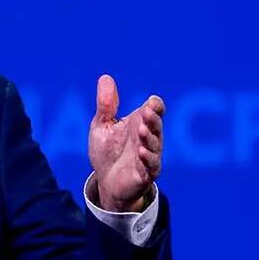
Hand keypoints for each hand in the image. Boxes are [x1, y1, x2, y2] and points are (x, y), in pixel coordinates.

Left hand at [87, 75, 163, 212]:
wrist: (106, 182)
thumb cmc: (107, 152)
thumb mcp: (102, 126)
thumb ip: (106, 105)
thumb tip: (105, 77)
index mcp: (140, 123)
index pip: (155, 110)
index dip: (155, 106)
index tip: (151, 102)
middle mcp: (148, 138)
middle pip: (156, 125)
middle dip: (153, 119)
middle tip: (146, 113)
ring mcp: (149, 156)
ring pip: (155, 145)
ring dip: (150, 138)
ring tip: (142, 130)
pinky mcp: (145, 174)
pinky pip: (150, 166)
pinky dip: (148, 159)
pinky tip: (142, 152)